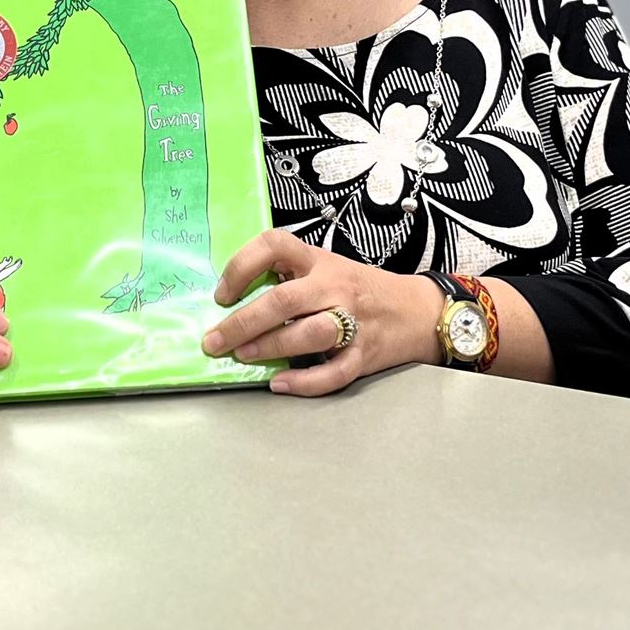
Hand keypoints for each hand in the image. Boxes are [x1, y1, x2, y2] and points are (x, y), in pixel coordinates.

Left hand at [200, 229, 441, 396]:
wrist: (416, 310)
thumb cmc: (359, 288)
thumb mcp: (325, 267)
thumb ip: (288, 276)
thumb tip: (233, 299)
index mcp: (318, 261)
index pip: (275, 246)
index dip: (241, 266)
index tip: (222, 293)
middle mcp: (334, 287)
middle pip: (283, 300)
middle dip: (242, 322)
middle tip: (214, 341)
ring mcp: (352, 321)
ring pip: (308, 334)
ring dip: (269, 347)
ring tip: (241, 356)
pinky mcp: (363, 355)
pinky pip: (333, 372)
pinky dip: (304, 382)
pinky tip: (279, 383)